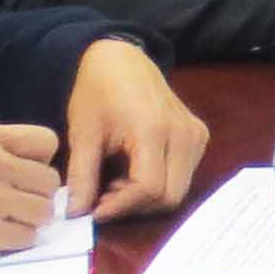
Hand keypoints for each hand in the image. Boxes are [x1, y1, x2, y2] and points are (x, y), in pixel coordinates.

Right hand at [0, 127, 64, 269]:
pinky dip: (16, 240)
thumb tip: (23, 162)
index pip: (46, 142)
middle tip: (15, 204)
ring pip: (44, 211)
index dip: (39, 160)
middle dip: (35, 194)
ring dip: (29, 220)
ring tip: (6, 222)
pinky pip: (27, 237)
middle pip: (49, 180)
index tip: (24, 173)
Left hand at [60, 35, 206, 220]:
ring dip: (145, 199)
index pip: (148, 188)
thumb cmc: (98, 91)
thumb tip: (75, 215)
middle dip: (135, 207)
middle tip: (103, 199)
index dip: (120, 207)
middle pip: (169, 196)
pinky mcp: (199, 137)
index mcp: (154, 130)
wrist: (121, 59)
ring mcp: (196, 135)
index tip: (93, 212)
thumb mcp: (83, 133)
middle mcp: (184, 134)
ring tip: (114, 185)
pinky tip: (132, 174)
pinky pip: (183, 176)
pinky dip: (158, 186)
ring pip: (178, 190)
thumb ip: (81, 176)